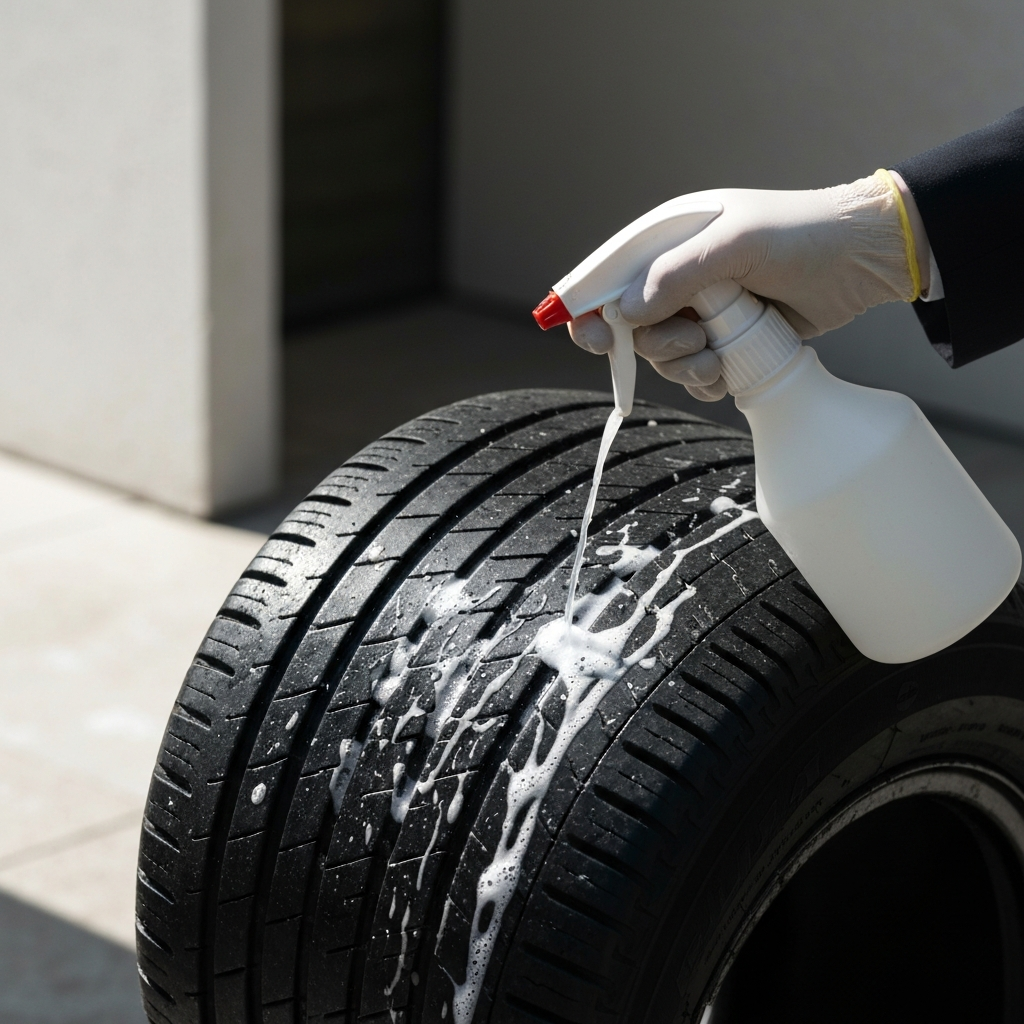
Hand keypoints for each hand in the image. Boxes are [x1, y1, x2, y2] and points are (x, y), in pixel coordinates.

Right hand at [569, 172, 923, 400]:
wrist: (863, 259)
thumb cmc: (803, 235)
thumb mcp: (737, 243)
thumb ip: (678, 274)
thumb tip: (625, 312)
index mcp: (671, 240)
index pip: (611, 275)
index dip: (590, 308)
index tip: (596, 338)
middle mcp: (680, 276)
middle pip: (632, 327)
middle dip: (658, 344)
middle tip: (697, 340)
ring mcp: (703, 310)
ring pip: (663, 356)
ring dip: (685, 367)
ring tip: (721, 360)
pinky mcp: (727, 340)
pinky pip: (694, 373)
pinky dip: (704, 382)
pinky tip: (727, 377)